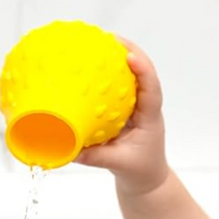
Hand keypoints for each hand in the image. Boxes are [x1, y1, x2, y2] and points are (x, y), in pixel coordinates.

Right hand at [74, 37, 168, 195]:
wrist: (147, 181)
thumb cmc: (138, 172)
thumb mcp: (117, 165)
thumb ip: (95, 157)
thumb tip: (68, 149)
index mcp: (150, 118)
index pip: (151, 90)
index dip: (143, 71)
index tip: (129, 56)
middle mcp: (145, 107)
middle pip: (143, 73)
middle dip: (129, 51)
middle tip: (108, 37)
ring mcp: (136, 107)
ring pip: (132, 76)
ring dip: (118, 57)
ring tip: (99, 42)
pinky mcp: (124, 110)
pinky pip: (118, 87)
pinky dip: (107, 75)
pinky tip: (89, 67)